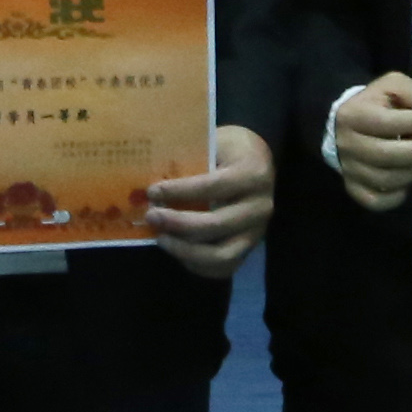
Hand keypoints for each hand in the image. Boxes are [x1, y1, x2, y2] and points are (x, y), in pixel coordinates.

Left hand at [148, 124, 277, 280]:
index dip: (180, 191)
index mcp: (252, 174)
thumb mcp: (214, 143)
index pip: (213, 187)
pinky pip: (223, 267)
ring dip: (185, 250)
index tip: (152, 191)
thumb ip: (190, 161)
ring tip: (161, 238)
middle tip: (151, 217)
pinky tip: (176, 250)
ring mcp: (257, 232)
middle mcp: (260, 207)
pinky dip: (196, 264)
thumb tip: (151, 184)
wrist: (259, 161)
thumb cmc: (229, 150)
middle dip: (178, 223)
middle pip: (215, 225)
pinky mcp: (250, 249)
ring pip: (221, 255)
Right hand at [330, 71, 411, 215]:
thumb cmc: (375, 103)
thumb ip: (410, 94)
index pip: (387, 123)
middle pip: (385, 154)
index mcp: (354, 115)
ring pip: (384, 179)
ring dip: (411, 173)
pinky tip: (408, 186)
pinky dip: (394, 197)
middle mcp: (347, 144)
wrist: (344, 124)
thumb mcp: (390, 87)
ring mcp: (349, 168)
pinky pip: (375, 201)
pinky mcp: (353, 187)